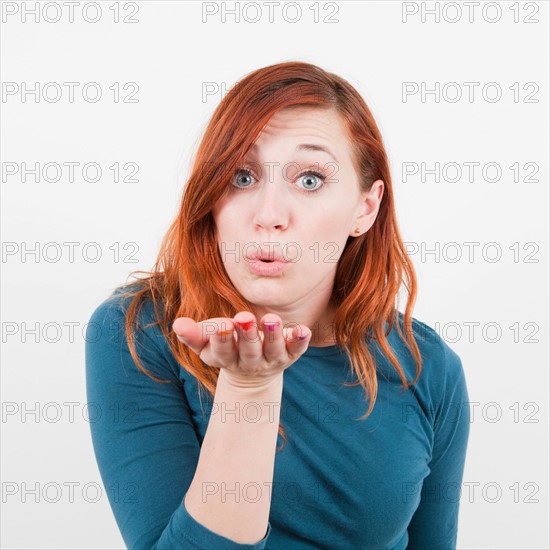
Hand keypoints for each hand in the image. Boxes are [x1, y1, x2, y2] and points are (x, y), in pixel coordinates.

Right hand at [172, 312, 310, 390]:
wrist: (253, 372)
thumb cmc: (225, 347)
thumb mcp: (206, 343)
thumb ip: (192, 335)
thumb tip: (177, 324)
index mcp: (227, 359)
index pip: (222, 352)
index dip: (221, 339)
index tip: (221, 325)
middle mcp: (251, 362)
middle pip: (249, 351)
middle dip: (246, 335)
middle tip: (243, 317)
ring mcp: (272, 359)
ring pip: (273, 350)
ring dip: (273, 335)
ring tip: (271, 318)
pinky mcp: (290, 354)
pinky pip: (297, 349)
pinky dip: (300, 341)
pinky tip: (303, 329)